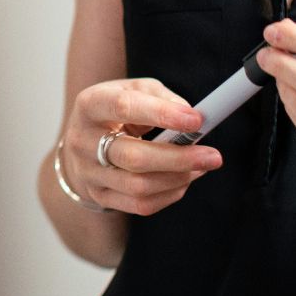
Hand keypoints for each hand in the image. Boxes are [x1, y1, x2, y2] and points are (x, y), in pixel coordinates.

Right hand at [63, 77, 223, 214]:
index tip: (196, 120)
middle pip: (133, 157)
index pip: (123, 107)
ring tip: (201, 167)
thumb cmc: (115, 111)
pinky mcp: (98, 196)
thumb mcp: (133, 90)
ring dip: (178, 178)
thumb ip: (161, 97)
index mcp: (90, 104)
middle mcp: (82, 140)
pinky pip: (140, 205)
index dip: (162, 114)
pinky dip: (169, 194)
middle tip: (213, 156)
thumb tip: (190, 116)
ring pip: (138, 186)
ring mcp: (88, 172)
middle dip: (178, 158)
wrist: (82, 142)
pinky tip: (183, 180)